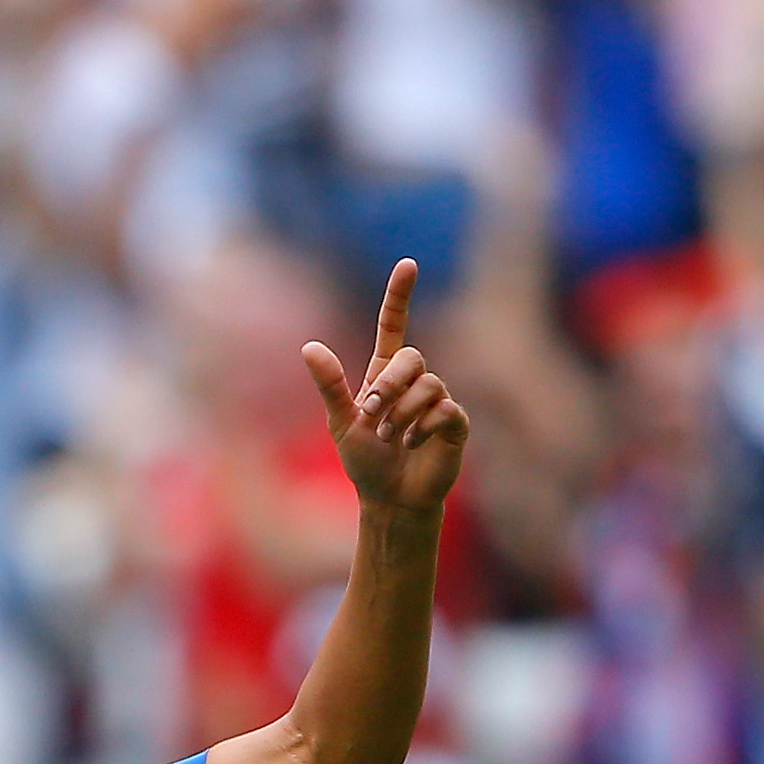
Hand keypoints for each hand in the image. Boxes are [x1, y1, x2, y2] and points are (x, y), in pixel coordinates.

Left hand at [301, 258, 468, 512]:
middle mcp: (414, 381)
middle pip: (412, 357)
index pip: (393, 326)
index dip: (399, 295)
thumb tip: (308, 346)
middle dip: (388, 386)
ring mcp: (437, 399)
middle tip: (373, 416)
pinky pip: (445, 408)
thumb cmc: (365, 461)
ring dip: (403, 412)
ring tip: (392, 437)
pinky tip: (413, 444)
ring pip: (429, 384)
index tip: (407, 264)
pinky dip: (423, 427)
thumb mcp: (342, 422)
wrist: (390, 498)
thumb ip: (330, 385)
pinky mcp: (455, 422)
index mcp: (383, 374)